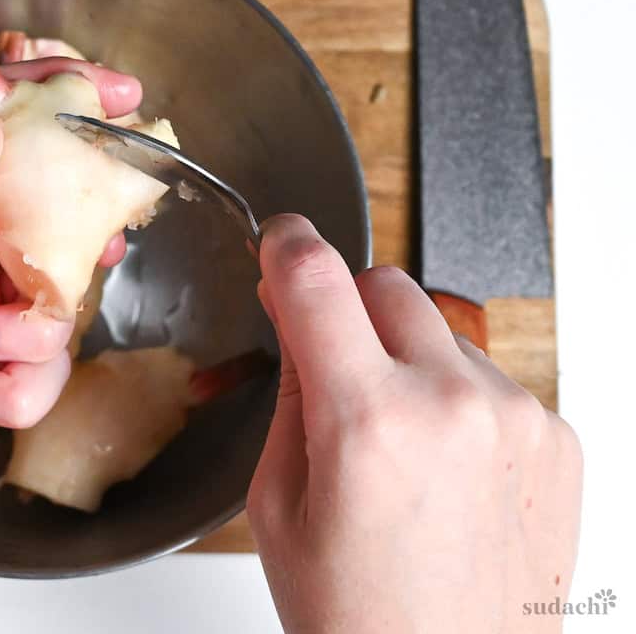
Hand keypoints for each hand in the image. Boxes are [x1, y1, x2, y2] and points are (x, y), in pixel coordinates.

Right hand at [247, 214, 581, 632]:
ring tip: (394, 446)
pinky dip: (455, 400)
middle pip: (386, 282)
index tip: (280, 241)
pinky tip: (443, 468)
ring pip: (439, 330)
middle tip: (329, 368)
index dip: (287, 244)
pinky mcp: (557, 437)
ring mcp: (517, 419)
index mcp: (367, 423)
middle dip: (345, 308)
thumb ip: (290, 391)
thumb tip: (295, 313)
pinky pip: (488, 378)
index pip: (316, 277)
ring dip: (404, 359)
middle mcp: (453, 405)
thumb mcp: (279, 504)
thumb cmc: (359, 619)